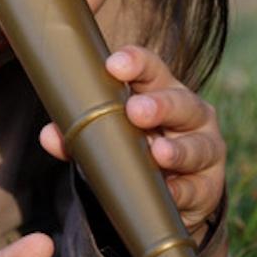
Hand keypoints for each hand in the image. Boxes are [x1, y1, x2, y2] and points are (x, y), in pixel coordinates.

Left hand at [39, 45, 225, 236]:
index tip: (114, 65)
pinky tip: (169, 193)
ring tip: (158, 153)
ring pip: (197, 146)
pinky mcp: (207, 187)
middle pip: (180, 102)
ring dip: (177, 150)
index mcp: (161, 91)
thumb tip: (49, 135)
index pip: (151, 69)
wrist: (168, 193)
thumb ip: (79, 134)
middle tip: (136, 111)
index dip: (136, 63)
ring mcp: (204, 150)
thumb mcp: (108, 137)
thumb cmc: (136, 148)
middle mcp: (190, 115)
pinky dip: (181, 192)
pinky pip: (195, 189)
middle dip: (159, 105)